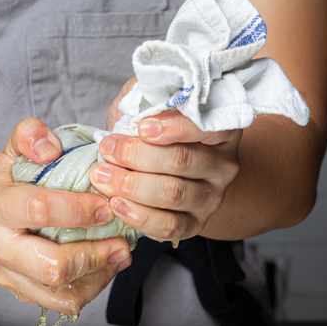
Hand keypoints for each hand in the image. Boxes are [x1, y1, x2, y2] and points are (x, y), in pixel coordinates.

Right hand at [0, 117, 131, 315]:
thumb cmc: (10, 178)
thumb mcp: (14, 148)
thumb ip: (30, 135)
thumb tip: (50, 147)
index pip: (39, 210)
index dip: (79, 210)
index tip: (108, 204)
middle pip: (50, 265)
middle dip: (94, 254)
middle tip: (123, 240)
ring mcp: (9, 275)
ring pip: (59, 292)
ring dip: (99, 275)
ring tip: (122, 253)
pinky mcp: (23, 292)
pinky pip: (62, 302)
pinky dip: (92, 288)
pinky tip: (108, 266)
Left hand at [87, 79, 241, 242]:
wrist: (172, 170)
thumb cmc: (158, 132)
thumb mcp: (154, 105)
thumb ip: (146, 99)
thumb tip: (130, 109)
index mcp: (222, 130)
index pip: (207, 127)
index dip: (173, 128)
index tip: (141, 127)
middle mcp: (224, 165)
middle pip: (182, 161)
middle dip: (137, 156)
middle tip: (108, 149)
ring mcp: (212, 197)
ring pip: (173, 193)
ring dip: (131, 185)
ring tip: (102, 176)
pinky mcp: (195, 224)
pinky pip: (168, 225)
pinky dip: (138, 215)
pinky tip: (116, 203)